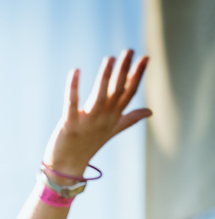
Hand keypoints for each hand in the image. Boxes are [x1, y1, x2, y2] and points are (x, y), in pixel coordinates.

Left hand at [43, 49, 150, 175]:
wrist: (67, 167)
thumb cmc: (88, 146)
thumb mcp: (112, 130)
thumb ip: (130, 118)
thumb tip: (150, 111)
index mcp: (113, 117)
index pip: (129, 93)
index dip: (137, 75)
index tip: (145, 57)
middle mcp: (103, 118)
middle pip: (117, 91)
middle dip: (124, 70)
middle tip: (129, 50)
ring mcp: (87, 122)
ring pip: (99, 96)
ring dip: (105, 77)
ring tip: (109, 58)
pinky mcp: (69, 125)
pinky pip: (71, 103)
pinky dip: (73, 87)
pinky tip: (76, 71)